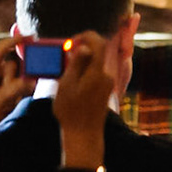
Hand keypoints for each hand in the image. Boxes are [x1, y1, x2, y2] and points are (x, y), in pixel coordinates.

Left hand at [0, 33, 30, 132]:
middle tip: (20, 87)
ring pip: (12, 72)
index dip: (18, 40)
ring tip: (9, 99)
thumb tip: (34, 79)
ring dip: (14, 84)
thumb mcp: (1, 100)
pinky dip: (12, 86)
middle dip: (18, 75)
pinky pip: (9, 79)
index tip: (32, 38)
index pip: (3, 46)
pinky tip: (8, 97)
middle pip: (12, 62)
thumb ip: (18, 89)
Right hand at [52, 31, 112, 161]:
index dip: (84, 36)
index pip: (98, 42)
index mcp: (98, 72)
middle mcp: (106, 76)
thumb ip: (77, 63)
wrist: (84, 134)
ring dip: (81, 62)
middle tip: (64, 59)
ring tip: (66, 73)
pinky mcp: (105, 90)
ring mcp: (107, 84)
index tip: (70, 44)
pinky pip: (95, 73)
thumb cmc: (71, 110)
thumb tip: (84, 46)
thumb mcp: (67, 84)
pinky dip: (84, 71)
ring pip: (95, 63)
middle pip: (97, 51)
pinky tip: (73, 82)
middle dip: (80, 50)